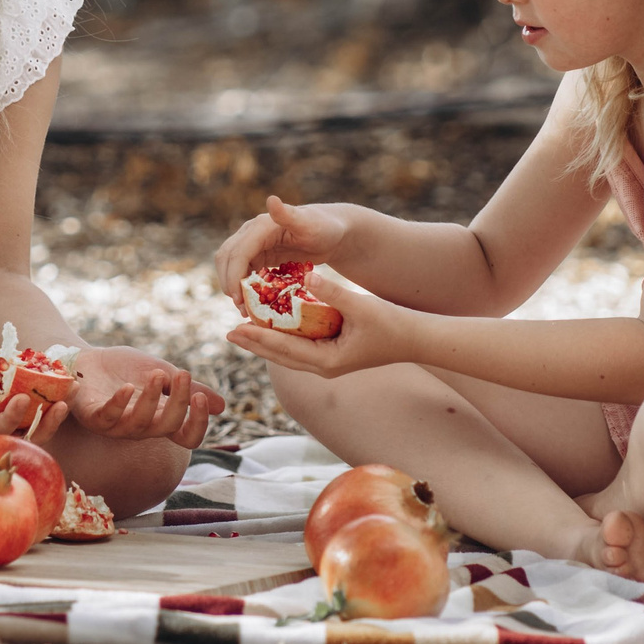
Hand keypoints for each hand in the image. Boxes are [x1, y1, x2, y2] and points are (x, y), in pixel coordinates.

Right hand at [0, 351, 70, 445]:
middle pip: (23, 434)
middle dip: (45, 423)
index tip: (24, 398)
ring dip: (54, 409)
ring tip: (72, 389)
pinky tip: (63, 376)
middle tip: (62, 404)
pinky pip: (33, 403)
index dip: (12, 418)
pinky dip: (48, 392)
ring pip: (33, 421)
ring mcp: (2, 417)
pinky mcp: (10, 403)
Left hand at [64, 345, 225, 448]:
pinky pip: (107, 418)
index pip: (187, 437)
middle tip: (182, 374)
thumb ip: (186, 389)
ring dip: (151, 399)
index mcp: (160, 419)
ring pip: (140, 425)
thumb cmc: (124, 369)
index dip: (197, 423)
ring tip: (157, 373)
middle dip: (179, 402)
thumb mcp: (162, 373)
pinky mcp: (92, 417)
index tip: (201, 396)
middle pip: (167, 428)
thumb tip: (222, 406)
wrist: (87, 359)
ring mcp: (116, 425)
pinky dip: (119, 404)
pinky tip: (128, 387)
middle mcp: (141, 427)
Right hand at [213, 195, 356, 304]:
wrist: (332, 231)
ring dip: (233, 286)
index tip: (238, 299)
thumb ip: (288, 215)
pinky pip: (243, 271)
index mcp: (260, 227)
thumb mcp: (309, 224)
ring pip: (230, 265)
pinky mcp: (258, 255)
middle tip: (240, 308)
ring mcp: (253, 244)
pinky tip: (252, 303)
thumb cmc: (324, 227)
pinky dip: (243, 286)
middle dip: (229, 283)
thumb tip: (271, 200)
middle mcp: (251, 233)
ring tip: (244, 309)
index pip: (237, 252)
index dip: (233, 276)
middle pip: (226, 258)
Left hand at [224, 266, 409, 379]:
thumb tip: (307, 276)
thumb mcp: (361, 306)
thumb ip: (332, 292)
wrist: (415, 339)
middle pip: (280, 356)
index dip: (258, 338)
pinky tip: (272, 326)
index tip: (235, 329)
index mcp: (327, 361)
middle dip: (254, 343)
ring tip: (242, 330)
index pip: (284, 350)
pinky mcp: (333, 354)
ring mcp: (328, 362)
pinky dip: (283, 338)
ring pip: (288, 353)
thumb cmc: (392, 324)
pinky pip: (301, 347)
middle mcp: (324, 366)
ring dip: (266, 342)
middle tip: (228, 332)